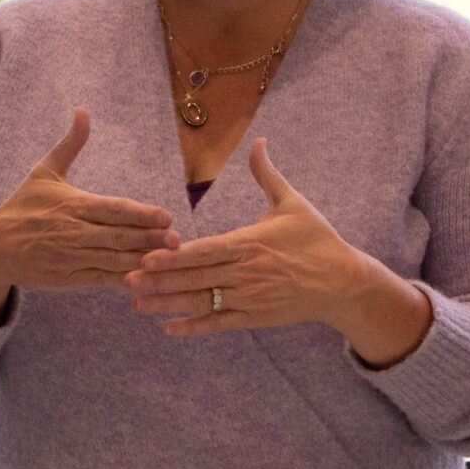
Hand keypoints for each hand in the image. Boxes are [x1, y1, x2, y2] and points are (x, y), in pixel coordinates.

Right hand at [0, 109, 179, 320]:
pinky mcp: (66, 279)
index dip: (141, 214)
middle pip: (118, 236)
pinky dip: (122, 279)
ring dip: (141, 260)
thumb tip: (83, 110)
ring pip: (113, 260)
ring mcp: (69, 257)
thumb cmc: (21, 207)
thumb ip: (70, 144)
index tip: (166, 216)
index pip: (113, 209)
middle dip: (149, 239)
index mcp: (70, 205)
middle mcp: (71, 231)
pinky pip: (100, 280)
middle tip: (177, 240)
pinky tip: (144, 278)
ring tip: (168, 259)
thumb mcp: (44, 172)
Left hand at [125, 139, 431, 364]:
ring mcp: (251, 297)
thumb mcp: (292, 203)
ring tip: (137, 304)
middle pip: (197, 278)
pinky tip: (168, 327)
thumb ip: (267, 174)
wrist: (343, 282)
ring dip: (168, 304)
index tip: (146, 257)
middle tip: (126, 280)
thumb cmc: (317, 239)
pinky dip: (194, 326)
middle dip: (160, 280)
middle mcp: (247, 272)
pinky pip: (220, 323)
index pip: (205, 251)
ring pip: (203, 302)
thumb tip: (258, 141)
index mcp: (250, 243)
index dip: (174, 257)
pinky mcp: (256, 317)